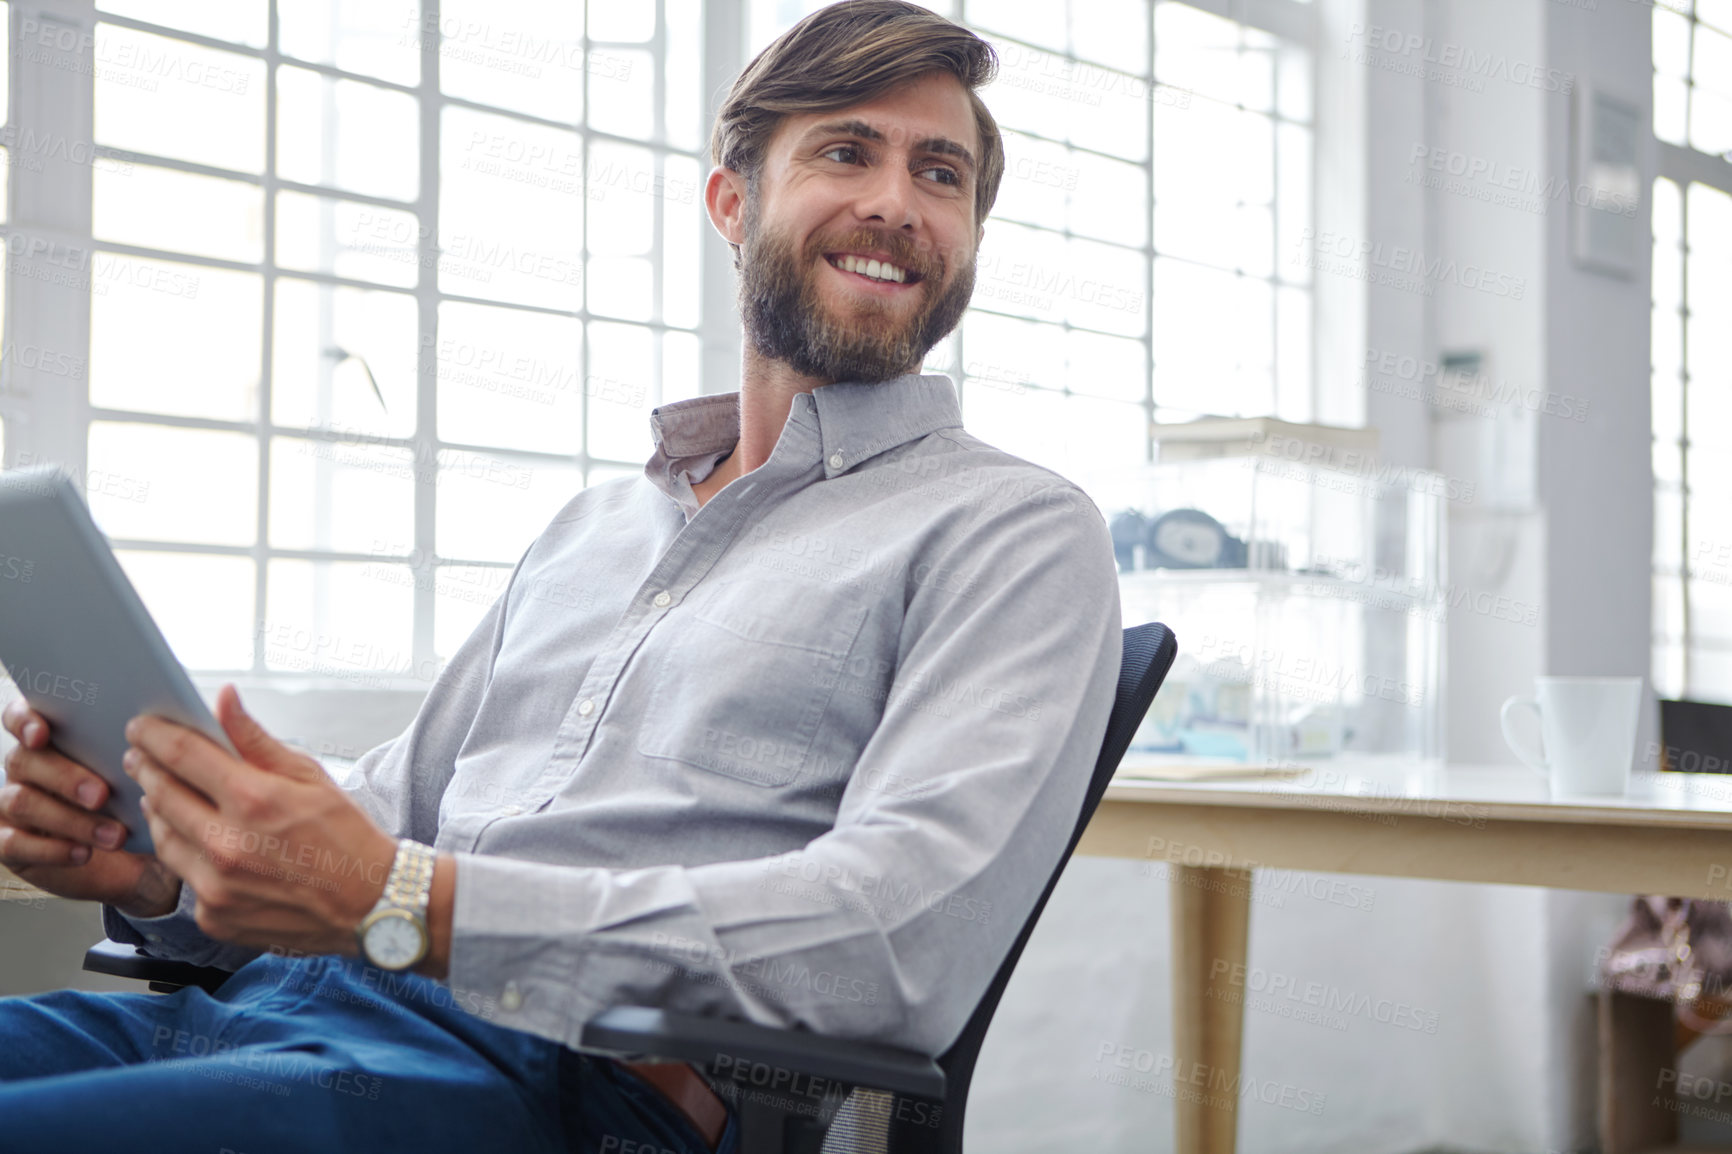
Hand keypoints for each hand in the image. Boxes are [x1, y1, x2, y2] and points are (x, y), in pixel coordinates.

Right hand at [0, 700, 181, 916]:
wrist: (130, 858)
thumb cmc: (132, 803)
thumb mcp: (137, 773)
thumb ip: (133, 748)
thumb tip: (156, 731)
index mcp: (49, 739)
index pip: (19, 716)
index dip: (24, 721)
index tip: (41, 733)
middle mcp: (24, 768)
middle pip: (24, 760)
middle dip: (66, 777)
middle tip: (103, 795)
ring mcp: (10, 804)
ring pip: (22, 802)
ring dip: (71, 819)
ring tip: (113, 835)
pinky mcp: (9, 843)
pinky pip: (13, 843)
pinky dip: (51, 849)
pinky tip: (83, 853)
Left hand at [123, 685, 398, 955]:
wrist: (371, 904)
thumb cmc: (346, 835)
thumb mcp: (309, 776)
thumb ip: (255, 739)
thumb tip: (224, 699)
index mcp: (254, 799)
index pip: (181, 754)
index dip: (153, 735)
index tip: (141, 727)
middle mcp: (228, 844)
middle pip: (160, 794)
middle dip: (146, 769)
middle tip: (141, 757)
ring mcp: (217, 885)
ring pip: (163, 837)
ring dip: (159, 811)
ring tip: (167, 796)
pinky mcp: (215, 916)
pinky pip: (184, 877)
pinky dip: (189, 856)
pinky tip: (203, 844)